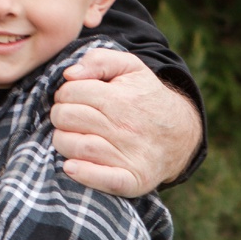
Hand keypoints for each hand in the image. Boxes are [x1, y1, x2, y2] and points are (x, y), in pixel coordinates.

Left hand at [51, 47, 203, 197]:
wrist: (181, 134)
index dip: (64, 93)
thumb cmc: (146, 98)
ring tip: (70, 136)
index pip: (71, 92)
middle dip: (60, 115)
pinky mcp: (132, 179)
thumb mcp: (130, 67)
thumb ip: (99, 59)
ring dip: (63, 141)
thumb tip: (69, 74)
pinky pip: (102, 180)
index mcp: (122, 98)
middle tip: (68, 117)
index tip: (71, 98)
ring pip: (77, 147)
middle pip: (68, 118)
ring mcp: (129, 155)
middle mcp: (126, 126)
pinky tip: (71, 166)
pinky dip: (82, 173)